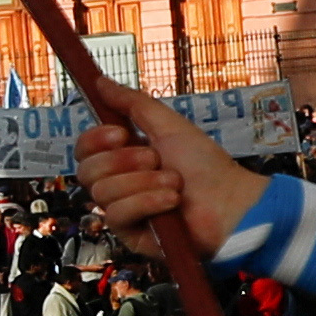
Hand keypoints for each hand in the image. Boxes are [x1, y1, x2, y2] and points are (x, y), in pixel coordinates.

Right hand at [69, 95, 259, 250]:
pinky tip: (171, 202)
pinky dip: (147, 203)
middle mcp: (118, 183)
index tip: (121, 133)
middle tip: (156, 159)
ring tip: (174, 183)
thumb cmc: (205, 165)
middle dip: (124, 161)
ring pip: (102, 193)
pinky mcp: (130, 235)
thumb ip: (132, 103)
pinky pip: (118, 215)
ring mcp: (123, 210)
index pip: (85, 149)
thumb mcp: (169, 126)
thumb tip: (100, 80)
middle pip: (86, 171)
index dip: (95, 140)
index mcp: (123, 157)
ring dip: (142, 183)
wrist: (231, 202)